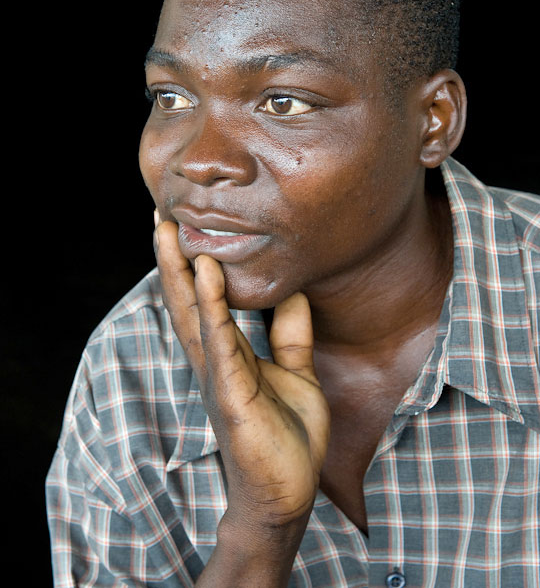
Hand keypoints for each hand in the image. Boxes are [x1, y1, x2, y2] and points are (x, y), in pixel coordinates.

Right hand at [154, 219, 329, 532]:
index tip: (182, 225)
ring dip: (180, 272)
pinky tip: (208, 276)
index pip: (201, 300)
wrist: (286, 494)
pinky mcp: (232, 395)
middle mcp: (213, 360)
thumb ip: (290, 332)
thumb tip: (295, 289)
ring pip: (193, 315)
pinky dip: (214, 308)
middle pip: (185, 300)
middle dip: (171, 259)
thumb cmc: (284, 434)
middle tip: (159, 214)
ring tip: (171, 232)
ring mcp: (218, 377)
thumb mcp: (294, 370)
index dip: (189, 264)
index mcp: (225, 354)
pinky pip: (221, 344)